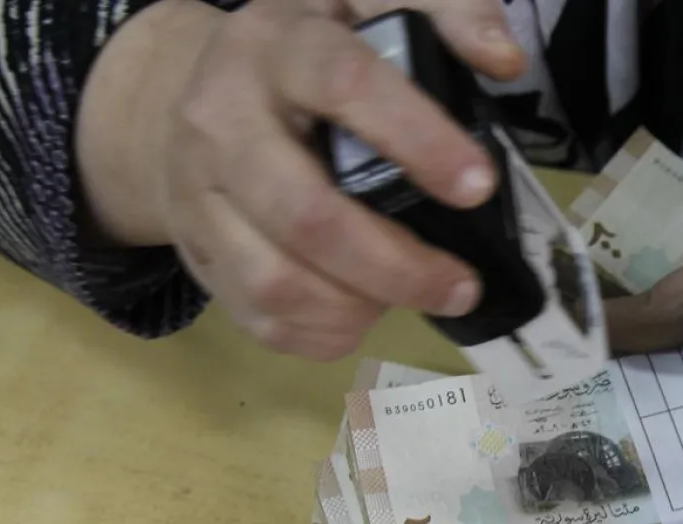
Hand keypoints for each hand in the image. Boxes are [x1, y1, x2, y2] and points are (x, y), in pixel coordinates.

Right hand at [77, 0, 524, 358]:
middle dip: (398, 266)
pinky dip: (327, 333)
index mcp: (275, 48)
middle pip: (307, 216)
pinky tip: (365, 311)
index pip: (343, 83)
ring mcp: (200, 199)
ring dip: (363, 307)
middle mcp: (222, 123)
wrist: (179, 101)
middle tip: (461, 285)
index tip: (479, 186)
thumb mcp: (366, 6)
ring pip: (279, 283)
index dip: (416, 138)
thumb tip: (503, 58)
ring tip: (414, 295)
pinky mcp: (199, 258)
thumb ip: (445, 13)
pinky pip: (264, 321)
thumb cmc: (302, 58)